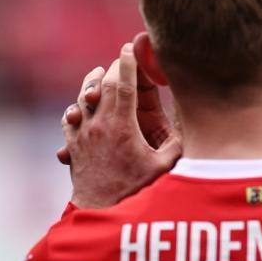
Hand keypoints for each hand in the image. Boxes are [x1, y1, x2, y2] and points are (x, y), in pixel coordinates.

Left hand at [61, 44, 182, 208]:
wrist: (100, 213)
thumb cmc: (134, 192)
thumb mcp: (164, 168)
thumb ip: (177, 145)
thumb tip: (192, 129)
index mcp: (121, 126)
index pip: (122, 85)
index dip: (127, 64)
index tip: (130, 47)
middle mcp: (97, 126)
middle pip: (100, 86)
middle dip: (112, 70)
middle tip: (121, 60)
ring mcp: (81, 136)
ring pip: (81, 100)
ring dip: (90, 84)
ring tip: (96, 74)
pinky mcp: (72, 149)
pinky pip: (68, 121)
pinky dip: (75, 109)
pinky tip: (79, 109)